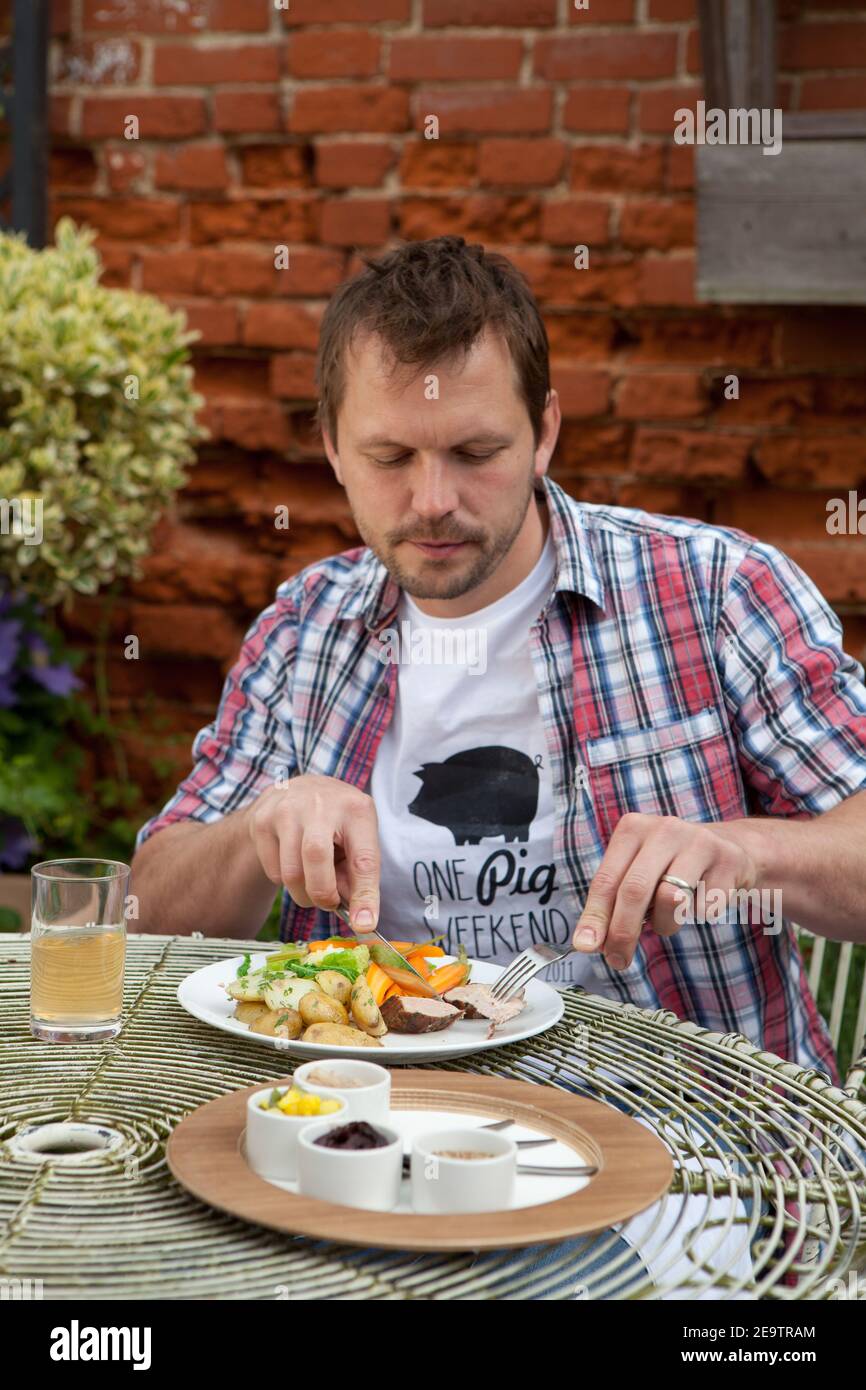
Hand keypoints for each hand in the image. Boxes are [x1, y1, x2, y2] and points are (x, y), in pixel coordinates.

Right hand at [246, 775, 379, 932]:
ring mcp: (287, 810)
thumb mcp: (357, 840)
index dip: (365, 895)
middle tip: (328, 903)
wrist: (295, 792)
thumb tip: (359, 918)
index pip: (363, 858)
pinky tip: (293, 862)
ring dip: (303, 893)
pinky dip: (285, 881)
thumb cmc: (336, 823)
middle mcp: (321, 804)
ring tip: (312, 882)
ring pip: (291, 873)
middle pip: (316, 858)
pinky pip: (273, 872)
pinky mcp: (262, 821)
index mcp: (356, 809)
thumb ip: (358, 878)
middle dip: (323, 893)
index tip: (364, 924)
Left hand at [570, 813, 758, 969]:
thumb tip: (591, 942)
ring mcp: (699, 842)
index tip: (586, 946)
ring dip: (666, 924)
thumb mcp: (639, 871)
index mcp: (633, 828)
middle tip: (617, 960)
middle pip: (635, 890)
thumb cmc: (672, 865)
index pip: (606, 879)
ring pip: (671, 900)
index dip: (595, 916)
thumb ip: (614, 902)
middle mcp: (664, 829)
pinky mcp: (728, 861)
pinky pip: (705, 910)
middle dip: (623, 932)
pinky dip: (700, 915)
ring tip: (671, 915)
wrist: (731, 847)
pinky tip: (705, 897)